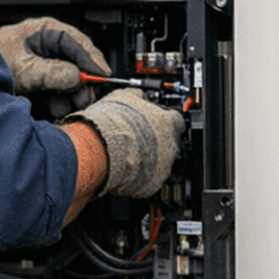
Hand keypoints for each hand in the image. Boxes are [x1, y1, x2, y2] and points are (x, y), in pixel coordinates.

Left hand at [0, 17, 110, 116]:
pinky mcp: (40, 85)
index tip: (102, 74)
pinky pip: (58, 94)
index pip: (77, 42)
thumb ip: (50, 72)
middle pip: (77, 64)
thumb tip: (76, 77)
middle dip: (81, 83)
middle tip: (84, 98)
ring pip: (69, 82)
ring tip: (66, 107)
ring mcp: (44, 66)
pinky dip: (59, 103)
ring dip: (70, 96)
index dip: (91, 59)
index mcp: (44, 32)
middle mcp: (46, 47)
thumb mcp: (22, 68)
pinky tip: (56, 110)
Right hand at [67, 89, 181, 197]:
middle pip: (171, 143)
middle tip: (139, 139)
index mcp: (166, 122)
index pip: (178, 120)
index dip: (166, 121)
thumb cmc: (111, 124)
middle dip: (157, 142)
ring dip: (148, 160)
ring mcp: (162, 166)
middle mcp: (170, 145)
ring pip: (161, 164)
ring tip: (129, 155)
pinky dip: (139, 177)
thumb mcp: (123, 96)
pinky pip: (148, 181)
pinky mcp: (151, 185)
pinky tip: (126, 169)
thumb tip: (136, 93)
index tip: (159, 122)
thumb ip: (136, 95)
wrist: (100, 149)